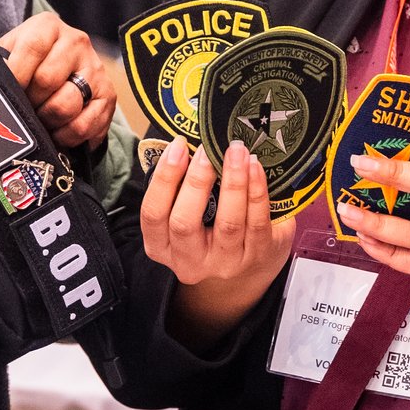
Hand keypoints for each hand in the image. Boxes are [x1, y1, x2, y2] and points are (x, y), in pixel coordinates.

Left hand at [0, 12, 115, 149]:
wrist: (61, 70)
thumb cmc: (26, 64)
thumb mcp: (9, 53)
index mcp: (47, 26)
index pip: (33, 48)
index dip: (16, 75)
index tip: (4, 93)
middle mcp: (76, 42)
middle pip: (48, 80)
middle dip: (29, 102)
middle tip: (23, 107)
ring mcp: (95, 68)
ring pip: (66, 105)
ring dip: (47, 120)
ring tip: (40, 119)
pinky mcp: (108, 95)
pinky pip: (85, 125)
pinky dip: (67, 136)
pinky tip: (58, 132)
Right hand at [141, 137, 295, 343]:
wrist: (250, 265)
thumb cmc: (212, 226)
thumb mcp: (188, 213)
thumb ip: (181, 187)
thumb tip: (186, 144)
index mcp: (162, 247)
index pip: (152, 215)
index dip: (163, 179)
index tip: (178, 147)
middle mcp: (190, 261)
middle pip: (184, 223)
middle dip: (196, 181)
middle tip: (206, 150)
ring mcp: (224, 263)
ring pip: (227, 222)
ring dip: (232, 182)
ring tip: (236, 152)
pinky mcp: (256, 257)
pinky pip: (257, 223)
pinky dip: (256, 192)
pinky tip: (256, 169)